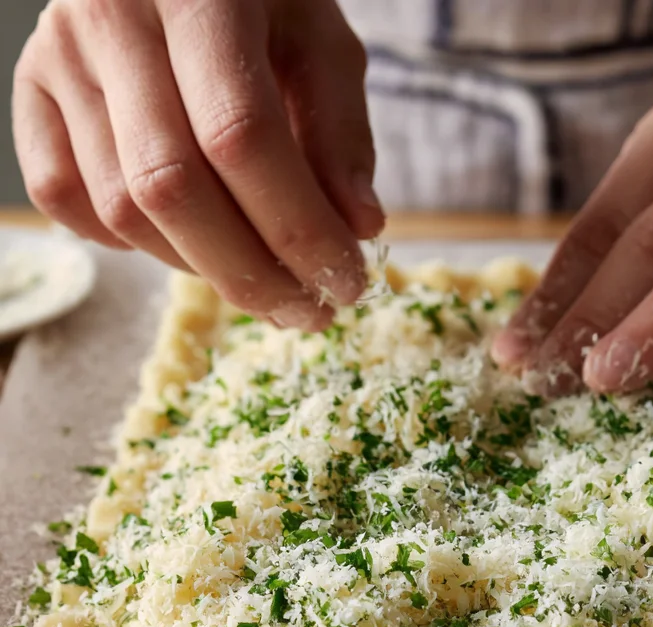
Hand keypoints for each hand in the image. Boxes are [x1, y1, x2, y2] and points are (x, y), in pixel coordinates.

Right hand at [13, 0, 381, 329]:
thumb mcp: (320, 39)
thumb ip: (341, 132)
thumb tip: (359, 229)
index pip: (242, 137)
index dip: (299, 229)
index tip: (346, 285)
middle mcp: (110, 16)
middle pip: (171, 187)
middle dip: (251, 274)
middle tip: (308, 310)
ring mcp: (57, 54)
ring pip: (120, 207)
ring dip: (200, 268)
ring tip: (262, 277)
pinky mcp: (30, 88)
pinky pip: (64, 197)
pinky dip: (127, 243)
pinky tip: (185, 241)